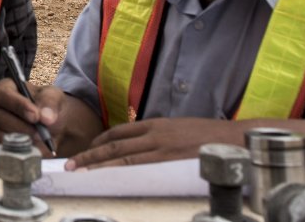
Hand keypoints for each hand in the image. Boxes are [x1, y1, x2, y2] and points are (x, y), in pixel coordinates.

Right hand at [0, 80, 64, 154]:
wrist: (52, 125)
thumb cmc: (48, 105)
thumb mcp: (54, 97)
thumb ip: (50, 103)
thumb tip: (46, 117)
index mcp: (5, 88)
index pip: (4, 94)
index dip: (19, 105)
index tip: (36, 116)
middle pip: (0, 117)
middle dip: (22, 126)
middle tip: (41, 133)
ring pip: (2, 135)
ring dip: (23, 140)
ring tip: (41, 141)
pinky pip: (6, 149)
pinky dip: (23, 151)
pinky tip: (36, 149)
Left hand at [66, 117, 244, 170]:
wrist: (234, 140)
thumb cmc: (209, 137)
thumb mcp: (180, 129)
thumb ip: (160, 137)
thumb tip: (144, 148)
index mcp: (156, 125)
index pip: (120, 132)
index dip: (100, 141)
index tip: (88, 150)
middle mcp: (155, 134)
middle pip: (114, 145)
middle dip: (90, 155)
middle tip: (70, 165)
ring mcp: (161, 149)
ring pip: (122, 158)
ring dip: (98, 165)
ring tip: (80, 171)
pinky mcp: (170, 162)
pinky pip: (140, 168)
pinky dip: (121, 173)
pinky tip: (109, 178)